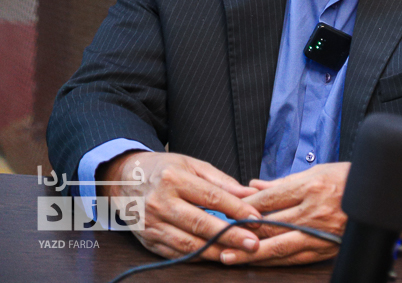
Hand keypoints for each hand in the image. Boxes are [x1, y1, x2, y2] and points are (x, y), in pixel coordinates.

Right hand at [98, 151, 261, 260]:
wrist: (124, 179)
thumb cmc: (164, 169)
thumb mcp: (192, 165)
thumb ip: (222, 181)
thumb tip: (250, 193)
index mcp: (173, 179)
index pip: (211, 197)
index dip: (236, 210)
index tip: (257, 219)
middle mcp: (160, 203)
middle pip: (200, 224)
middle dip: (230, 236)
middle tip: (253, 243)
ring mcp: (151, 224)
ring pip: (188, 243)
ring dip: (216, 251)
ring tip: (239, 254)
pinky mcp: (147, 241)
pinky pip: (176, 253)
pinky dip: (197, 257)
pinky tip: (216, 257)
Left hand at [220, 162, 350, 265]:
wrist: (382, 196)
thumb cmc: (351, 179)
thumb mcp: (318, 171)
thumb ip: (283, 183)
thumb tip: (255, 186)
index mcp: (311, 187)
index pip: (267, 199)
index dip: (243, 206)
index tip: (226, 210)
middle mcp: (314, 211)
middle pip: (268, 226)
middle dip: (239, 233)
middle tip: (216, 238)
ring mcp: (321, 233)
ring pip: (279, 247)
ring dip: (250, 254)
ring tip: (228, 257)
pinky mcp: (327, 249)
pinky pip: (296, 259)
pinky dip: (275, 261)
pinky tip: (259, 263)